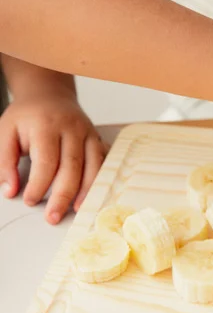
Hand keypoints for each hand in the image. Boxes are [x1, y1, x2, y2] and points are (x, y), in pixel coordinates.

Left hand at [0, 92, 106, 222]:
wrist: (49, 95)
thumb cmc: (27, 116)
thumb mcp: (5, 132)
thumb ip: (5, 161)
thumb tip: (9, 190)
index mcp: (47, 125)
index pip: (46, 160)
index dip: (39, 184)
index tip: (30, 201)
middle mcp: (72, 128)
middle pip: (72, 166)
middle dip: (63, 195)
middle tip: (53, 217)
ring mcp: (88, 133)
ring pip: (93, 164)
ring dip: (87, 190)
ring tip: (77, 210)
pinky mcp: (97, 139)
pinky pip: (104, 161)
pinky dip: (101, 179)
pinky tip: (95, 194)